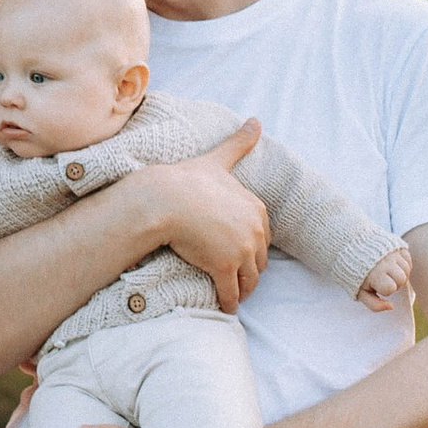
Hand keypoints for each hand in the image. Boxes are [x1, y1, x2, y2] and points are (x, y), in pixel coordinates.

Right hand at [150, 121, 270, 310]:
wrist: (164, 199)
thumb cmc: (187, 179)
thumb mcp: (218, 160)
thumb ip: (240, 142)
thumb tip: (257, 119)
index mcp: (256, 208)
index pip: (263, 237)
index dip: (252, 248)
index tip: (242, 256)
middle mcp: (255, 229)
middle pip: (259, 261)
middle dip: (250, 272)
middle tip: (238, 281)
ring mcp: (241, 249)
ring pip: (249, 279)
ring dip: (243, 290)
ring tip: (233, 296)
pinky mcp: (225, 267)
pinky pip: (231, 292)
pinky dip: (230, 303)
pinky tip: (225, 308)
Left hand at [356, 244, 415, 313]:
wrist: (350, 249)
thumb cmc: (357, 275)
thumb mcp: (361, 292)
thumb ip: (375, 305)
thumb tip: (392, 307)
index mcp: (375, 274)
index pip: (391, 288)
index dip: (386, 290)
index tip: (377, 285)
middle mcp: (385, 261)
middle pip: (402, 279)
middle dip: (395, 283)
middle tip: (384, 279)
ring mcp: (392, 252)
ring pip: (407, 269)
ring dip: (400, 273)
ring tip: (388, 272)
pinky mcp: (397, 246)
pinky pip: (408, 259)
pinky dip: (403, 264)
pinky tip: (393, 265)